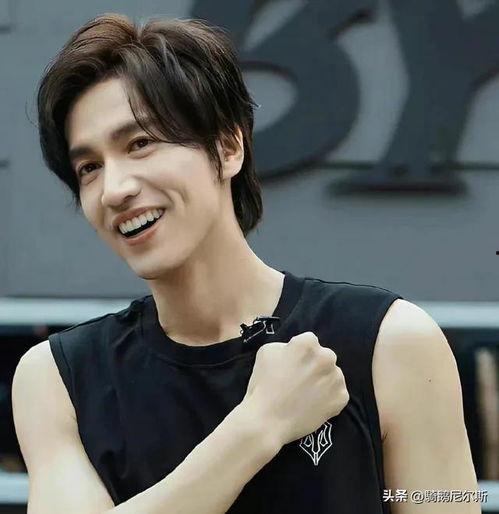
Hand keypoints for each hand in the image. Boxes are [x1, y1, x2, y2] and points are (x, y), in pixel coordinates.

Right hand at [241, 331, 348, 446]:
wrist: (267, 420)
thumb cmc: (263, 384)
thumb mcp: (266, 352)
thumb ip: (285, 346)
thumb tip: (294, 350)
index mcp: (308, 343)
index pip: (309, 341)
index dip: (299, 352)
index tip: (292, 364)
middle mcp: (327, 357)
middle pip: (324, 356)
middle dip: (314, 365)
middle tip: (300, 380)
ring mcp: (336, 378)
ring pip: (333, 374)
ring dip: (323, 380)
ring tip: (307, 394)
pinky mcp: (341, 398)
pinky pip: (338, 393)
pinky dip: (329, 398)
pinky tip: (314, 404)